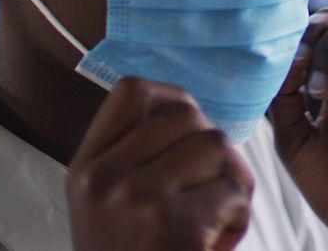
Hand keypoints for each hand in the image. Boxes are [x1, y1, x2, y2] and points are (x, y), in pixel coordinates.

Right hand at [67, 78, 253, 250]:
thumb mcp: (104, 204)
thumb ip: (131, 157)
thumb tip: (188, 112)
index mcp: (87, 167)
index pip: (130, 92)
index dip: (172, 97)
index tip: (190, 122)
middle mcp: (105, 177)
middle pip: (185, 115)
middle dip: (215, 143)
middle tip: (218, 179)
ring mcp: (138, 199)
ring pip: (215, 145)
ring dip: (234, 176)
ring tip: (225, 209)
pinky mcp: (176, 224)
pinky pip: (232, 191)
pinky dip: (241, 213)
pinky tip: (225, 236)